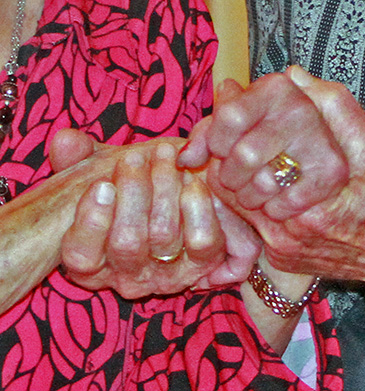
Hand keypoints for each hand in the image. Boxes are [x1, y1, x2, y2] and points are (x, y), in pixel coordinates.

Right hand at [51, 130, 259, 297]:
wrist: (180, 199)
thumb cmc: (132, 189)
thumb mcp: (100, 171)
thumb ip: (77, 157)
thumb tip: (65, 140)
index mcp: (91, 262)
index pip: (81, 255)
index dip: (91, 221)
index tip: (103, 184)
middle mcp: (127, 276)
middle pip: (126, 242)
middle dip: (132, 193)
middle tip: (136, 158)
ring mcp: (167, 276)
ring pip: (163, 235)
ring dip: (164, 188)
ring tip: (165, 156)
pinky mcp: (202, 265)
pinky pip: (201, 240)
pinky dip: (196, 205)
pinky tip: (191, 179)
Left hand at [178, 67, 364, 302]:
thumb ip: (334, 108)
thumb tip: (294, 76)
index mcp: (309, 197)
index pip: (238, 159)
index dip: (229, 137)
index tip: (237, 127)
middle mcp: (291, 229)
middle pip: (229, 187)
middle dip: (231, 160)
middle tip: (241, 143)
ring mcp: (285, 249)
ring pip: (238, 207)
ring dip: (242, 184)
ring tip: (260, 165)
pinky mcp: (286, 261)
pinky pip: (253, 228)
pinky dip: (257, 206)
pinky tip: (276, 191)